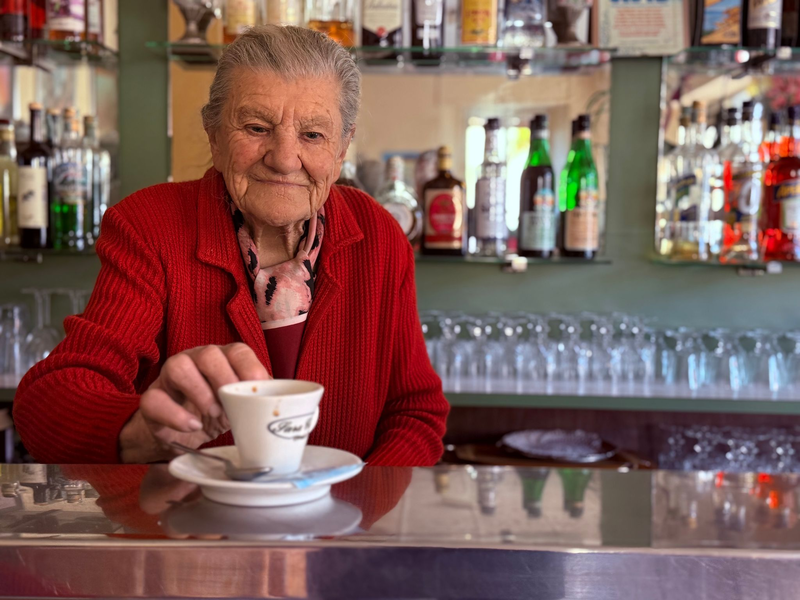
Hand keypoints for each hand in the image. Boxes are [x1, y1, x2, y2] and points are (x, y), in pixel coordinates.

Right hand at [119, 343, 269, 462]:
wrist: (183, 432)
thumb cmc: (219, 412)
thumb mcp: (242, 406)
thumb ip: (261, 401)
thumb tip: (295, 407)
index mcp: (223, 359)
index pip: (238, 350)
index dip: (249, 367)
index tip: (259, 388)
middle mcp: (196, 360)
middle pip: (208, 353)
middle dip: (224, 378)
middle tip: (232, 403)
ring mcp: (171, 377)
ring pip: (178, 366)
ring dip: (199, 391)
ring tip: (213, 414)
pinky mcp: (152, 399)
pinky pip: (154, 400)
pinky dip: (175, 415)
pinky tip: (192, 426)